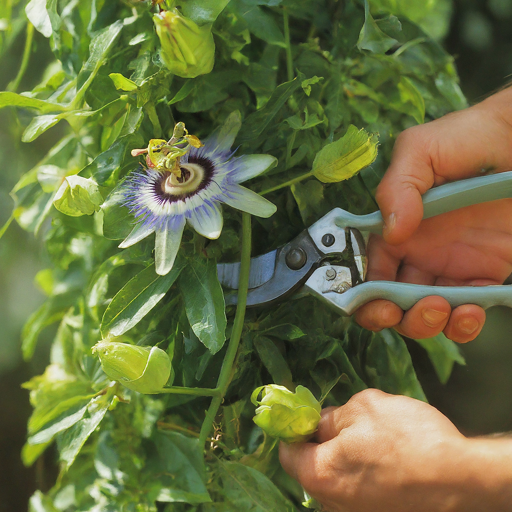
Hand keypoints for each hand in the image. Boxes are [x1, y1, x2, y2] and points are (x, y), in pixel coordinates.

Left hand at [279, 389, 511, 511]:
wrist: (461, 481)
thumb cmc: (408, 439)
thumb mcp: (365, 407)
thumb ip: (333, 415)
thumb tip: (320, 421)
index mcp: (319, 474)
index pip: (288, 452)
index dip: (295, 428)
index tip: (306, 414)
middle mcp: (331, 504)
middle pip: (313, 466)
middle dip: (325, 442)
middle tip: (348, 422)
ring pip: (338, 478)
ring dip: (347, 457)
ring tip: (376, 441)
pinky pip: (359, 490)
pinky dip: (365, 473)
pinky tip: (389, 459)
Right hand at [356, 88, 511, 341]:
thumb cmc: (468, 137)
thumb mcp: (420, 150)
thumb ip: (396, 187)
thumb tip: (390, 233)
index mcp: (396, 228)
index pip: (369, 269)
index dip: (365, 291)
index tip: (375, 301)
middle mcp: (419, 252)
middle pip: (391, 300)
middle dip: (389, 315)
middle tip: (404, 310)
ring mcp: (452, 265)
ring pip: (425, 313)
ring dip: (426, 323)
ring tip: (445, 308)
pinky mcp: (485, 274)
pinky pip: (467, 312)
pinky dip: (465, 324)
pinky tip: (472, 310)